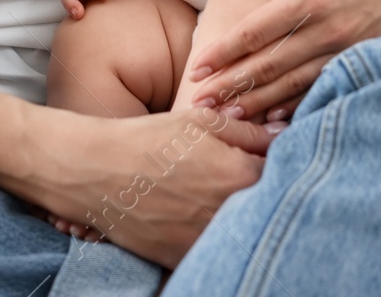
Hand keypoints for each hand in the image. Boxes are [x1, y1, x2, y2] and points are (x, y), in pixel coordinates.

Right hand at [31, 107, 282, 267]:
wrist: (95, 171)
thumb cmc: (148, 139)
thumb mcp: (200, 122)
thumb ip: (248, 131)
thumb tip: (283, 133)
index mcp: (239, 175)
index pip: (285, 172)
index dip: (281, 163)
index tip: (271, 157)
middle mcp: (229, 213)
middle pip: (267, 206)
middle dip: (264, 191)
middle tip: (241, 177)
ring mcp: (207, 240)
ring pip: (242, 232)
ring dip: (241, 216)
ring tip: (215, 195)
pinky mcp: (184, 258)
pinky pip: (215, 251)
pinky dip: (216, 238)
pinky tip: (198, 216)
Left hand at [185, 0, 380, 119]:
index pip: (256, 32)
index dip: (224, 52)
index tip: (197, 68)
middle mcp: (329, 28)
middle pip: (270, 66)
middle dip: (231, 86)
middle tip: (199, 104)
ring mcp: (347, 48)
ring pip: (294, 84)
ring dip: (259, 102)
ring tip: (227, 118)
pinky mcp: (361, 57)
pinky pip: (322, 86)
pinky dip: (296, 105)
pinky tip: (274, 119)